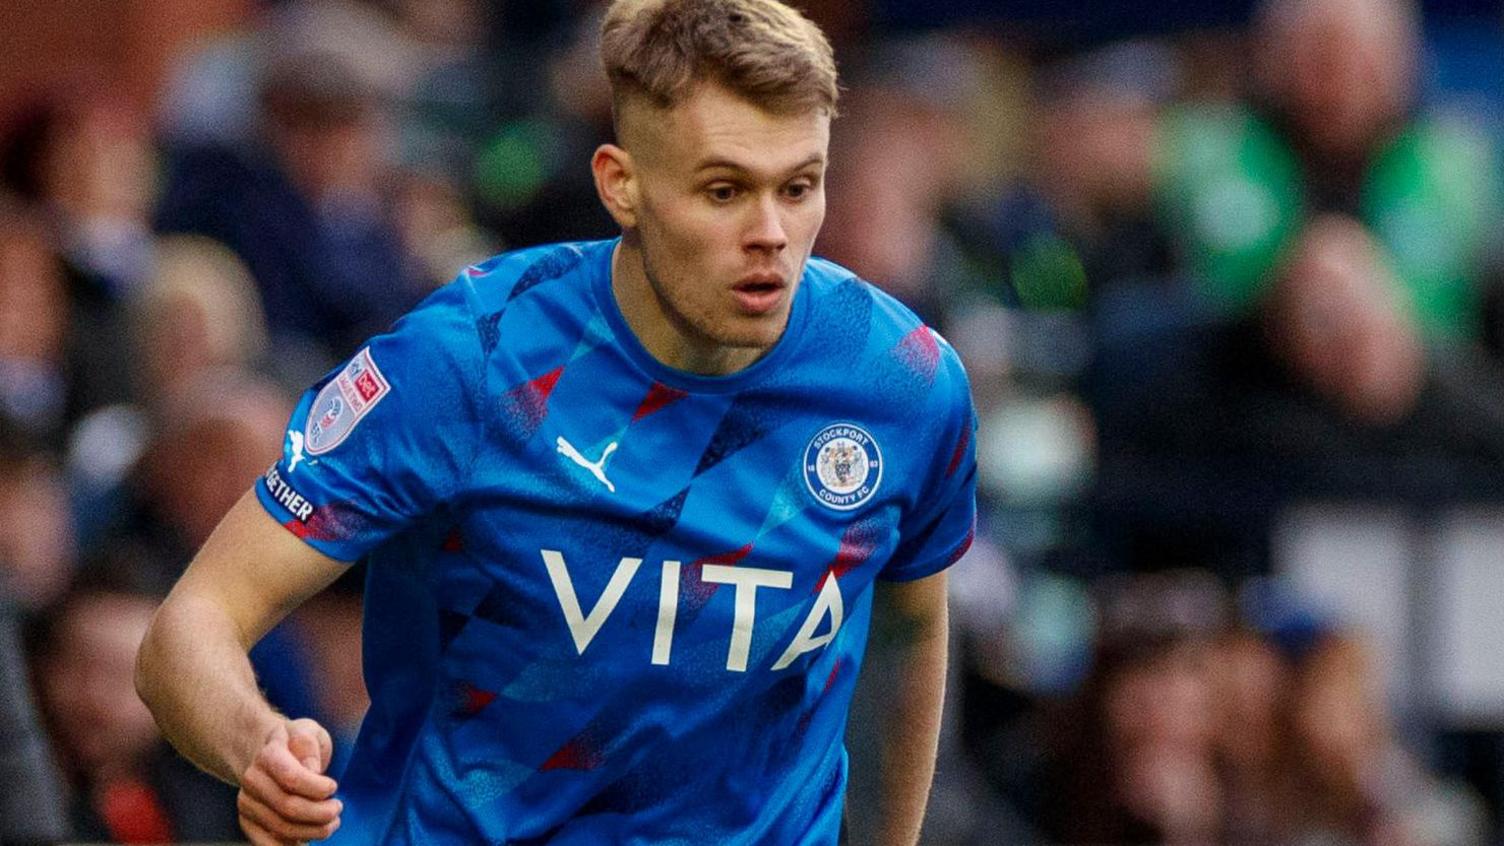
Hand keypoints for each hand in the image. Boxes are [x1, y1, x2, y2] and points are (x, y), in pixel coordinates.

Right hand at [236, 718, 342, 844]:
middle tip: (337, 809)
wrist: (269, 754)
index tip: (333, 786)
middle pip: (288, 807)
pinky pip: (266, 844)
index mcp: (268, 754)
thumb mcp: (308, 732)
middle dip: (320, 813)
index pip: (291, 777)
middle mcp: (252, 780)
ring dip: (312, 831)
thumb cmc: (297, 744)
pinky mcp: (248, 822)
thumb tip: (312, 771)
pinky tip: (307, 841)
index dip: (316, 787)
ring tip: (331, 824)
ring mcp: (247, 803)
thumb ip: (309, 747)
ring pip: (281, 828)